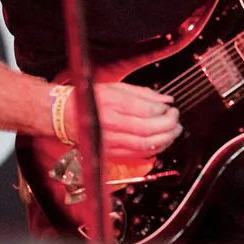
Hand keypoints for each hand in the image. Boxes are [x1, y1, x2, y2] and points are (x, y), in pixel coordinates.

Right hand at [63, 82, 181, 159]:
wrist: (67, 116)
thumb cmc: (92, 99)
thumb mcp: (117, 87)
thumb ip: (144, 94)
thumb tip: (166, 100)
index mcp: (112, 103)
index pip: (145, 110)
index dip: (163, 111)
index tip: (170, 107)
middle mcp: (111, 124)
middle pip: (148, 130)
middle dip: (168, 126)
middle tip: (176, 120)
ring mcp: (111, 141)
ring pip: (145, 146)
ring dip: (165, 139)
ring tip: (173, 131)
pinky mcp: (111, 153)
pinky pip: (138, 156)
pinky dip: (153, 150)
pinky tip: (160, 142)